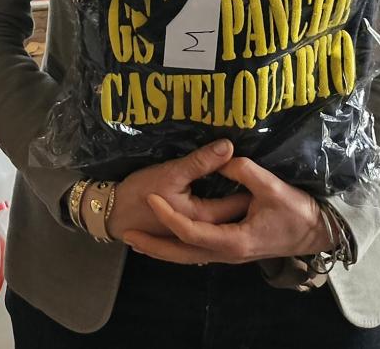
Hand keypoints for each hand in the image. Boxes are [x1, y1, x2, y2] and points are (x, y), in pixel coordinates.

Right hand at [104, 140, 251, 240]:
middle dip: (247, 199)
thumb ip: (201, 161)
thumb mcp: (171, 173)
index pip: (237, 203)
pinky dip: (220, 216)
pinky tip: (223, 206)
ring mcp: (194, 234)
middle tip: (262, 181)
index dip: (252, 188)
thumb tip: (229, 146)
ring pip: (223, 221)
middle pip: (233, 215)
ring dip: (234, 208)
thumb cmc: (141, 193)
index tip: (265, 173)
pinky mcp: (185, 231)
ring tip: (248, 190)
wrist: (114, 213)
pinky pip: (211, 226)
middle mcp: (204, 230)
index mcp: (204, 217)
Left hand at [122, 154, 329, 264]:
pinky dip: (177, 247)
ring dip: (162, 249)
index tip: (151, 198)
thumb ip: (243, 170)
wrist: (318, 233)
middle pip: (183, 252)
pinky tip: (165, 240)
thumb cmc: (296, 212)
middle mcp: (228, 252)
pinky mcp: (231, 248)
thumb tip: (222, 151)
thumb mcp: (270, 187)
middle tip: (126, 235)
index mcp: (235, 240)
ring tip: (135, 241)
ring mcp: (229, 253)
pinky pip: (197, 252)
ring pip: (188, 256)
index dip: (169, 216)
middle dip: (155, 247)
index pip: (192, 233)